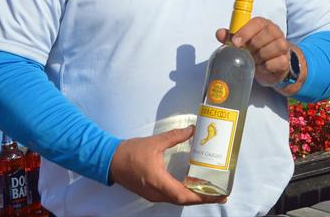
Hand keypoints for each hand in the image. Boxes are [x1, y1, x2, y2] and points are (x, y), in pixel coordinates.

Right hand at [109, 126, 226, 204]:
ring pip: (177, 200)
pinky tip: (193, 187)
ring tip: (210, 191)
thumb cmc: (130, 153)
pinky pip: (171, 197)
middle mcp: (156, 193)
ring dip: (194, 197)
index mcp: (158, 182)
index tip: (218, 195)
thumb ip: (175, 136)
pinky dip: (184, 194)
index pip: (184, 195)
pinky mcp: (151, 192)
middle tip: (220, 194)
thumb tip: (192, 130)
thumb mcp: (155, 142)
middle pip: (183, 200)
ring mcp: (153, 194)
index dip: (202, 196)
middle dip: (203, 198)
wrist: (109, 161)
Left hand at [216, 17, 293, 87]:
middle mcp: (275, 32)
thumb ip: (231, 37)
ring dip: (261, 56)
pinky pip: (279, 61)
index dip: (246, 31)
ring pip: (276, 46)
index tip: (235, 42)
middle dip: (253, 45)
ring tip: (254, 61)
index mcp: (263, 25)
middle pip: (267, 34)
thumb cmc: (256, 50)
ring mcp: (283, 45)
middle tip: (246, 53)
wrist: (271, 66)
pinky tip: (262, 67)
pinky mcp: (286, 60)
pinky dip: (267, 66)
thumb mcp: (242, 43)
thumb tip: (220, 33)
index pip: (258, 22)